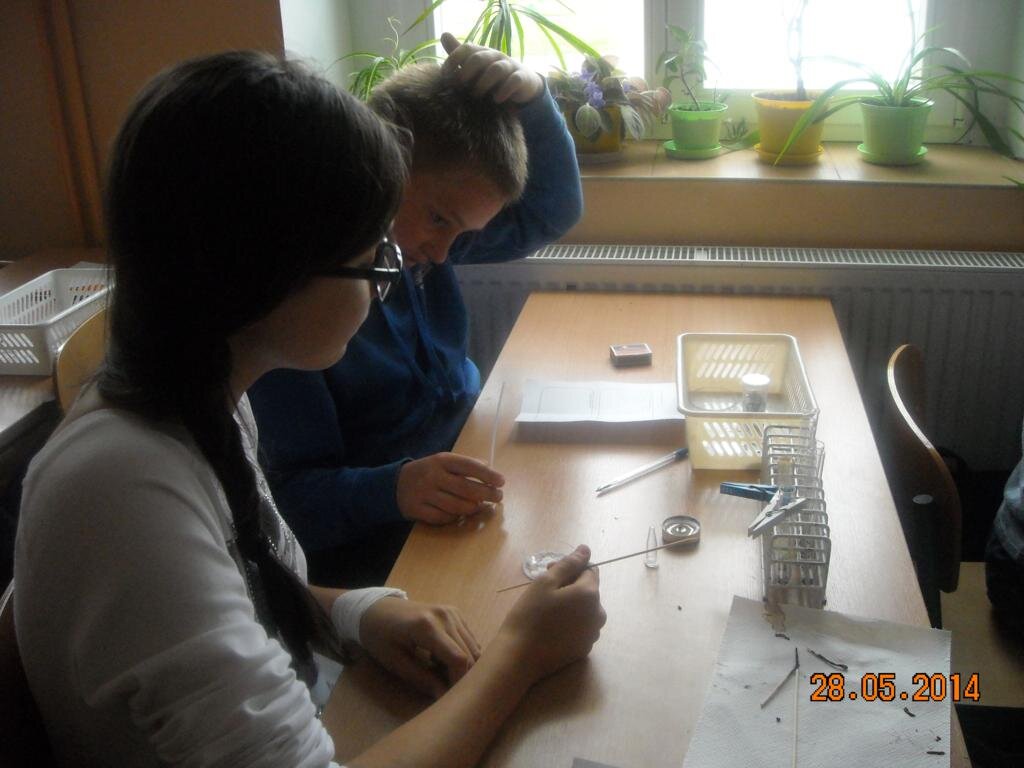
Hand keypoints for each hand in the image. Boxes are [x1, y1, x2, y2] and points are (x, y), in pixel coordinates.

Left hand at [360, 597, 481, 698]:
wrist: (376, 609)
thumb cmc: (379, 637)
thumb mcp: (395, 662)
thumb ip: (422, 679)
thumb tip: (444, 697)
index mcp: (427, 627)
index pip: (458, 659)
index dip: (459, 682)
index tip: (450, 699)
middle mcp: (445, 616)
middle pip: (469, 654)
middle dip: (462, 677)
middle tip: (445, 691)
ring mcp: (452, 612)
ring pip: (474, 647)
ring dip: (464, 666)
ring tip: (441, 674)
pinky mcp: (455, 613)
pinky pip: (470, 639)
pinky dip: (463, 655)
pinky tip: (443, 660)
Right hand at [397, 452, 503, 523]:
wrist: (396, 484)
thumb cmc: (428, 472)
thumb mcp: (443, 462)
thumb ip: (465, 464)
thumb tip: (490, 469)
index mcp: (442, 461)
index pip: (469, 466)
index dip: (487, 475)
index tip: (501, 482)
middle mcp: (433, 476)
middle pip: (466, 489)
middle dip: (486, 494)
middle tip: (498, 497)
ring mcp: (424, 494)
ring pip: (457, 506)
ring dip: (473, 508)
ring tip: (480, 506)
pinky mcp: (418, 510)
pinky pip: (443, 518)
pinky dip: (455, 517)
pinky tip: (460, 513)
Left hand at [440, 31, 544, 103]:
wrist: (523, 82)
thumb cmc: (493, 76)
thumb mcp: (476, 66)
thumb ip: (460, 55)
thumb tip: (444, 35)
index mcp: (483, 52)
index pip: (467, 48)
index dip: (454, 59)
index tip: (445, 75)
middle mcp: (495, 56)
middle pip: (479, 58)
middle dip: (467, 72)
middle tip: (460, 86)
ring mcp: (509, 66)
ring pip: (496, 69)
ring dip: (484, 83)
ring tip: (477, 95)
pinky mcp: (521, 78)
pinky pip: (514, 81)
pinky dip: (505, 90)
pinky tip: (497, 99)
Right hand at [495, 545, 605, 681]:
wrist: (520, 656)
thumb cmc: (530, 614)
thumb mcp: (546, 582)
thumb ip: (569, 564)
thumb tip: (586, 549)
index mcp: (590, 594)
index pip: (589, 570)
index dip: (570, 568)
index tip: (549, 573)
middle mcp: (598, 614)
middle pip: (588, 591)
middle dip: (570, 585)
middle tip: (543, 590)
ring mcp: (593, 634)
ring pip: (585, 610)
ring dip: (571, 605)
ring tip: (546, 610)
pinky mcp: (584, 649)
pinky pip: (581, 628)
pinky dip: (571, 623)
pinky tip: (551, 627)